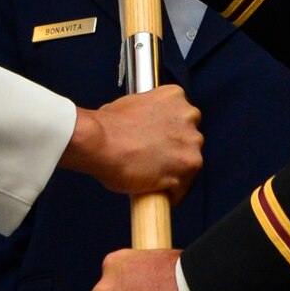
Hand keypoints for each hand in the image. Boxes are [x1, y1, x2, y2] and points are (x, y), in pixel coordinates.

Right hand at [59, 85, 202, 199]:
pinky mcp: (187, 167)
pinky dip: (171, 193)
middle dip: (176, 151)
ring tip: (153, 178)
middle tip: (155, 159)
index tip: (162, 141)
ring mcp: (190, 143)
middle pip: (190, 140)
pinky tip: (154, 191)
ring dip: (175, 172)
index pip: (183, 118)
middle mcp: (188, 116)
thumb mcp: (131, 105)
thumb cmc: (108, 128)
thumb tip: (147, 127)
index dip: (171, 133)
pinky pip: (183, 187)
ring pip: (190, 164)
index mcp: (174, 97)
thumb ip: (149, 114)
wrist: (99, 143)